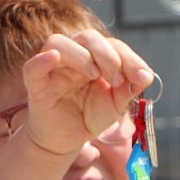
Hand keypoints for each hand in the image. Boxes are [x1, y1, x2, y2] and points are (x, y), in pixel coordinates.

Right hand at [18, 30, 154, 157]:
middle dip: (108, 55)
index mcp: (93, 58)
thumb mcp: (116, 103)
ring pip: (58, 43)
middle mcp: (72, 58)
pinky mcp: (36, 86)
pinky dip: (42, 60)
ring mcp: (52, 70)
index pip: (111, 45)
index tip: (141, 76)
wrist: (65, 142)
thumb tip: (147, 76)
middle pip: (87, 37)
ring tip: (95, 76)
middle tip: (116, 79)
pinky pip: (32, 67)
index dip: (129, 57)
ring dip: (82, 55)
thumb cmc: (89, 117)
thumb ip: (130, 88)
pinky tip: (53, 59)